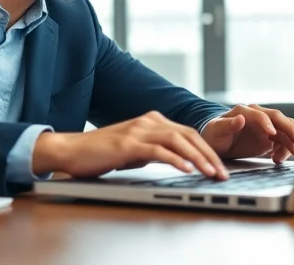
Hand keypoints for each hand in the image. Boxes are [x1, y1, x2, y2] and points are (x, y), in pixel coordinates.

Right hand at [33, 111, 229, 179]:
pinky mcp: (128, 144)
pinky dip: (175, 159)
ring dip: (197, 158)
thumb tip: (174, 160)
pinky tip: (186, 169)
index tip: (219, 167)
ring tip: (210, 173)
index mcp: (151, 120)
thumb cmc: (100, 152)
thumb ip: (153, 150)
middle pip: (188, 134)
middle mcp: (147, 121)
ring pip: (177, 140)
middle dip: (209, 155)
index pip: (188, 133)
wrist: (71, 150)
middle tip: (222, 173)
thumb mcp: (134, 149)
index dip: (206, 149)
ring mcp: (138, 131)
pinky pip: (157, 150)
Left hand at [200, 104, 293, 163]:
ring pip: (286, 129)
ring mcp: (266, 126)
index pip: (260, 115)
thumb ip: (227, 125)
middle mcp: (258, 115)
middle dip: (292, 131)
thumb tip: (240, 118)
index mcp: (245, 111)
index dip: (267, 124)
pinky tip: (283, 159)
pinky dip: (288, 148)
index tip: (272, 135)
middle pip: (280, 119)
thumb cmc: (214, 134)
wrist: (217, 142)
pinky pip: (284, 140)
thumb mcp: (216, 131)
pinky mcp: (270, 137)